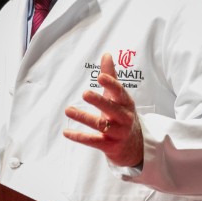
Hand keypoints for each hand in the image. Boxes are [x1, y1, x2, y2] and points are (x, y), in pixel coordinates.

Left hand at [64, 52, 143, 167]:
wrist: (135, 145)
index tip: (100, 76)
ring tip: (68, 110)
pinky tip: (66, 132)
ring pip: (101, 125)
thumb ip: (111, 76)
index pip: (119, 92)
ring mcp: (118, 133)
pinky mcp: (110, 146)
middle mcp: (124, 117)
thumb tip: (106, 54)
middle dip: (99, 101)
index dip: (111, 84)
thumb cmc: (122, 114)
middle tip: (85, 93)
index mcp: (126, 103)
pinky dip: (80, 137)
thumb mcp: (119, 97)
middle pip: (111, 108)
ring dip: (84, 118)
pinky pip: (94, 141)